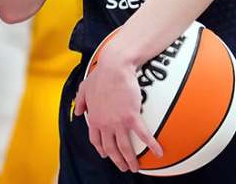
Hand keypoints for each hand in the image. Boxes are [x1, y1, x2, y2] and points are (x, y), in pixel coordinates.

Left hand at [74, 43, 161, 172]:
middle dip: (116, 160)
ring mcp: (118, 122)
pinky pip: (143, 135)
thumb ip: (80, 101)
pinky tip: (159, 152)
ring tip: (135, 168)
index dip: (100, 149)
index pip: (95, 139)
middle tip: (122, 167)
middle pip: (110, 148)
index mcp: (94, 117)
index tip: (105, 154)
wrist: (114, 67)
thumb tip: (76, 112)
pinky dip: (152, 145)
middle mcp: (105, 123)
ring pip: (125, 148)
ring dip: (130, 160)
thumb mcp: (85, 87)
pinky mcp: (131, 117)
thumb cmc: (100, 75)